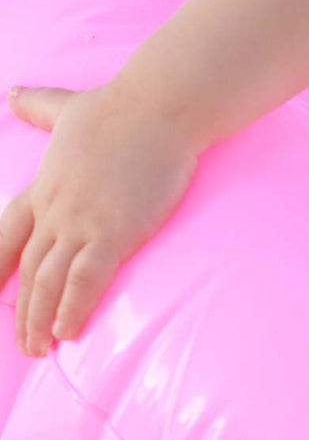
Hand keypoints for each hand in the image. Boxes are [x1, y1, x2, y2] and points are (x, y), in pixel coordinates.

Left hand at [0, 79, 198, 356]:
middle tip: (25, 343)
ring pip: (49, 283)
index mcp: (45, 184)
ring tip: (42, 346)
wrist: (162, 102)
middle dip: (23, 311)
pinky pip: (84, 282)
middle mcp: (55, 208)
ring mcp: (81, 221)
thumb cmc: (120, 103)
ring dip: (40, 321)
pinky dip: (72, 309)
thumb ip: (39, 105)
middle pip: (29, 271)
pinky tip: (68, 331)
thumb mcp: (68, 107)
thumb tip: (11, 93)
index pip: (7, 235)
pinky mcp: (113, 231)